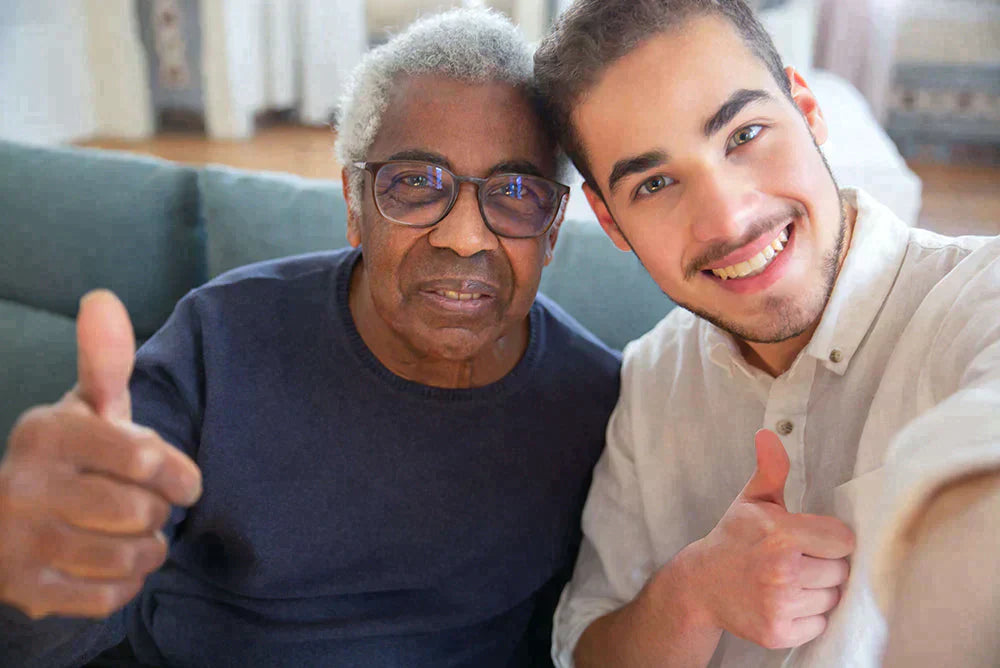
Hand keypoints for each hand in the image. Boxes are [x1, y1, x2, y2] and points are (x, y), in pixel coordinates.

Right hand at [0, 290, 201, 618]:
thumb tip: (102, 299)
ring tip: (137, 537)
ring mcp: (16, 541)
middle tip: (148, 509)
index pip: (143, 458)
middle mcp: (22, 484)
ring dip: (148, 551)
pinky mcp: (23, 588)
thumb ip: (105, 363)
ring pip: (129, 557)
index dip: (179, 475)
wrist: (8, 524)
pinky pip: (108, 597)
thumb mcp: (88, 410)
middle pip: (142, 512)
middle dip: (159, 514)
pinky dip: (125, 585)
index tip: (184, 482)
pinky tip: (112, 565)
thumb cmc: (74, 459)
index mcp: (48, 432)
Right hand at [684, 430, 854, 648]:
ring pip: (831, 598)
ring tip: (790, 581)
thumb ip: (770, 470)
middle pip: (840, 571)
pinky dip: (808, 616)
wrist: (701, 585)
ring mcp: (779, 605)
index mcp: (780, 535)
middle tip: (798, 561)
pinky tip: (785, 601)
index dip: (830, 538)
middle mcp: (781, 572)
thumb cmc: (734, 539)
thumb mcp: (750, 502)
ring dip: (818, 591)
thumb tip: (769, 434)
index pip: (843, 540)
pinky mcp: (778, 632)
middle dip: (824, 565)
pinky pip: (819, 624)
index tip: (811, 538)